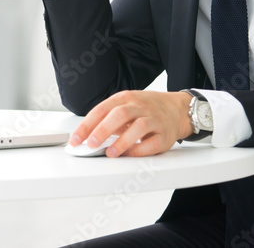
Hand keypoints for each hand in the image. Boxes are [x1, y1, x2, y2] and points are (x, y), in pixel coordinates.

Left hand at [68, 90, 193, 156]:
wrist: (177, 109)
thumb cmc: (146, 109)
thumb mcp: (126, 105)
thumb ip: (109, 118)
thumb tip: (88, 136)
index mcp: (125, 98)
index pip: (101, 110)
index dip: (87, 125)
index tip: (76, 139)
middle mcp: (139, 106)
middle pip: (119, 115)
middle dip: (102, 130)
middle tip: (90, 144)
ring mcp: (153, 119)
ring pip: (138, 127)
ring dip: (121, 142)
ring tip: (110, 153)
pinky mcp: (165, 134)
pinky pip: (152, 143)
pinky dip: (139, 150)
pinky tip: (129, 154)